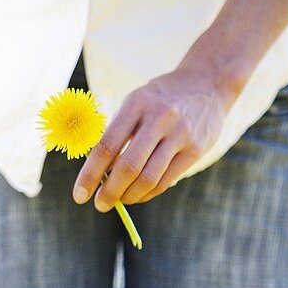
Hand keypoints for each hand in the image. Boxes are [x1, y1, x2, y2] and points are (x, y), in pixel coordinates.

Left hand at [72, 64, 235, 207]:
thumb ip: (116, 132)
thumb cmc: (160, 99)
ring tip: (118, 201)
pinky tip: (137, 195)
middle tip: (100, 204)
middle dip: (109, 191)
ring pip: (148, 178)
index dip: (90, 174)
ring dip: (129, 196)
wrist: (208, 83)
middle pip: (128, 167)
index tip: (79, 195)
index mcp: (136, 104)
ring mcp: (180, 134)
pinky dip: (147, 193)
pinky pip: (166, 181)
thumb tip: (96, 172)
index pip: (106, 146)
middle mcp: (159, 118)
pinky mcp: (195, 149)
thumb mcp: (135, 103)